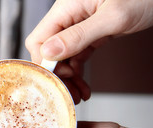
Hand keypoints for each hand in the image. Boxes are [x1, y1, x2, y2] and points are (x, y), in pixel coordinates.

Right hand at [26, 0, 152, 103]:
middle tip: (69, 92)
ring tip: (78, 94)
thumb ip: (79, 35)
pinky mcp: (92, 33)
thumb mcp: (113, 17)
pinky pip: (77, 55)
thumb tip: (48, 52)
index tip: (57, 79)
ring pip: (63, 56)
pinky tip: (83, 84)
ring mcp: (80, 25)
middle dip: (57, 74)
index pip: (39, 39)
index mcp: (67, 7)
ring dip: (68, 77)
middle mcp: (70, 16)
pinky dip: (78, 72)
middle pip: (48, 50)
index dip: (43, 62)